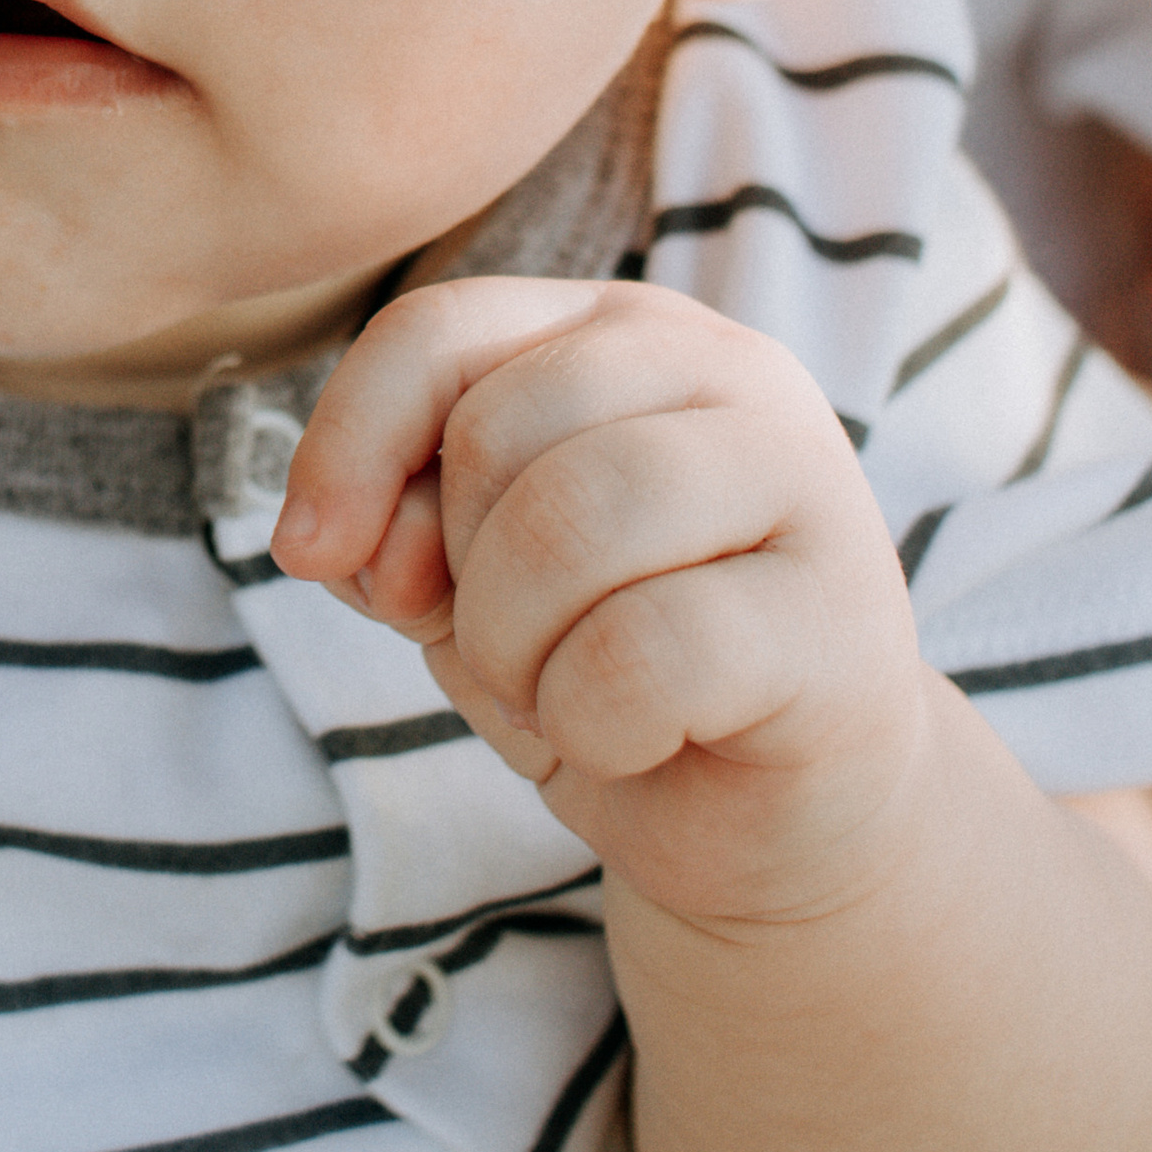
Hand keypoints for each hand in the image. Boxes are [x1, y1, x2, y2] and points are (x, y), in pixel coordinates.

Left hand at [272, 276, 926, 925]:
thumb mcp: (466, 577)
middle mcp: (728, 368)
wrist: (769, 820)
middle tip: (514, 653)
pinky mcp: (842, 618)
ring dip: (518, 650)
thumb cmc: (608, 667)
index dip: (346, 442)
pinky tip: (638, 738)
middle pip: (495, 428)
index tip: (309, 553)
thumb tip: (336, 537)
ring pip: (571, 523)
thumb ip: (393, 523)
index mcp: (624, 331)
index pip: (438, 330)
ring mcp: (805, 480)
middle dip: (456, 575)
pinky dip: (594, 725)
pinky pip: (647, 653)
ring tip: (565, 693)